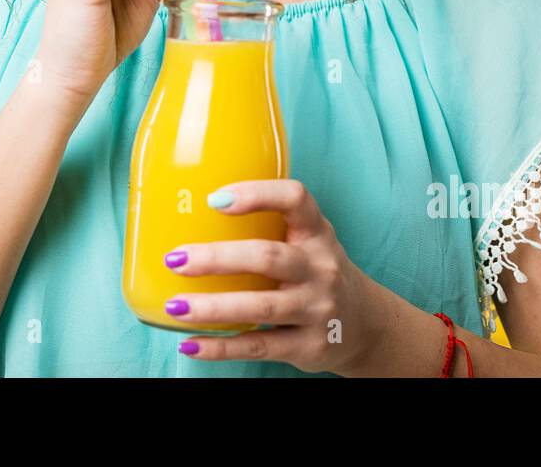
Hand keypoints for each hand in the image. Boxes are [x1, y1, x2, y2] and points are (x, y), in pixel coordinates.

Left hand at [162, 179, 384, 375]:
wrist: (365, 325)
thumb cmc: (317, 272)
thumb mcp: (308, 241)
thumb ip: (269, 226)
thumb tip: (192, 216)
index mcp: (317, 233)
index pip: (295, 199)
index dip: (256, 194)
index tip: (214, 200)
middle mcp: (320, 268)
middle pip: (268, 257)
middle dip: (217, 258)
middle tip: (175, 259)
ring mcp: (317, 309)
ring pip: (261, 307)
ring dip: (212, 307)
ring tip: (174, 306)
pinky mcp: (309, 346)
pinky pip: (259, 346)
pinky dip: (221, 347)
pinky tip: (190, 344)